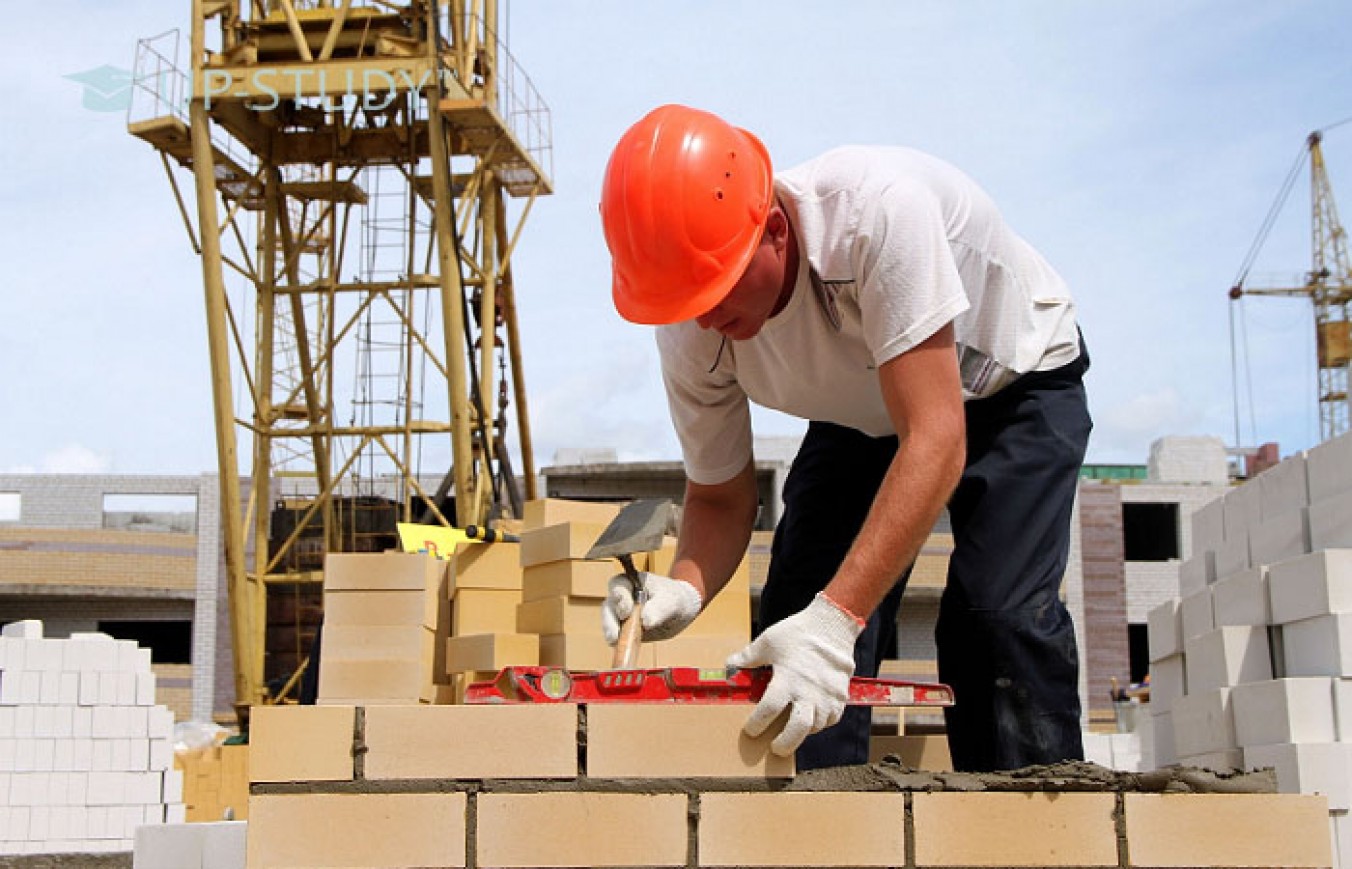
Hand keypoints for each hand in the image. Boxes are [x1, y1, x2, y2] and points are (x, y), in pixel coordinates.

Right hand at [602, 572, 702, 643]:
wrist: (681, 610)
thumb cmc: (675, 598)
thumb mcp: (672, 601)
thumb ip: (659, 609)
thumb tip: (645, 622)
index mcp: (632, 582)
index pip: (618, 585)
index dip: (619, 597)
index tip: (626, 612)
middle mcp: (623, 597)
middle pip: (609, 606)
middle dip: (609, 621)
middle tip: (614, 636)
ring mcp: (621, 614)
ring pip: (609, 623)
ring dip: (611, 634)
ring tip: (616, 643)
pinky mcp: (624, 629)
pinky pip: (617, 636)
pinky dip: (619, 643)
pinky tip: (624, 649)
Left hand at [726, 593, 863, 755]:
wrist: (832, 625)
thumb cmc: (799, 633)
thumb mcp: (767, 642)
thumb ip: (747, 658)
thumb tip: (729, 666)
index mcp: (787, 680)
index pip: (767, 711)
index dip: (756, 724)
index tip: (750, 730)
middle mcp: (808, 692)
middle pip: (797, 730)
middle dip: (784, 744)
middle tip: (776, 748)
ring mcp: (827, 696)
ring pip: (815, 726)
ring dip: (802, 732)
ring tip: (792, 731)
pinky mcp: (840, 695)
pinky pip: (832, 719)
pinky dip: (821, 723)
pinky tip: (812, 718)